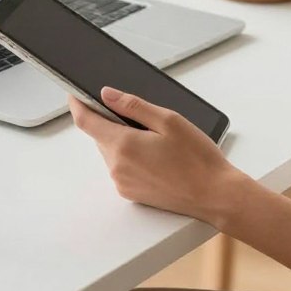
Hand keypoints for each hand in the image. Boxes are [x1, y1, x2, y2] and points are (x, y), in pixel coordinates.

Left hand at [68, 88, 241, 223]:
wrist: (214, 195)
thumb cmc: (197, 158)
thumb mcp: (168, 120)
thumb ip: (133, 106)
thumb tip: (106, 94)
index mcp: (123, 145)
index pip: (86, 122)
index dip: (78, 105)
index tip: (75, 94)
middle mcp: (117, 167)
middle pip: (100, 136)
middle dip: (112, 122)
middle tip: (141, 117)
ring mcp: (123, 183)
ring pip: (111, 152)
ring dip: (123, 140)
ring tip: (156, 140)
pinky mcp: (131, 194)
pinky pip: (121, 167)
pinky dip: (130, 156)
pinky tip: (156, 156)